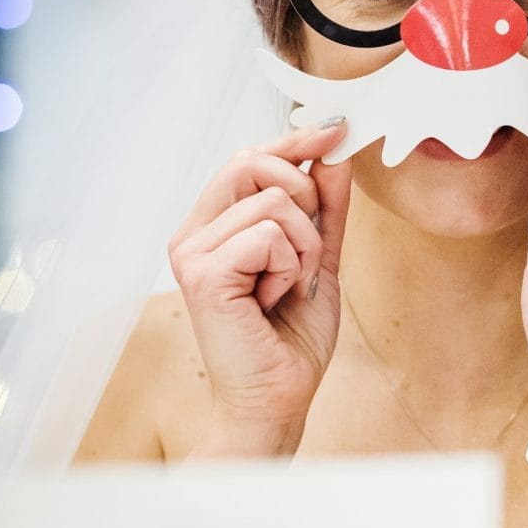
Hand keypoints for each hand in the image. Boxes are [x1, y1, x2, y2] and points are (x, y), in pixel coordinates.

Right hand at [168, 122, 351, 453]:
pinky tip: (274, 299)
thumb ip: (324, 207)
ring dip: (305, 247)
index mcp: (213, 226)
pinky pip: (269, 234)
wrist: (280, 397)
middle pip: (252, 162)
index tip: (335, 130)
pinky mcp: (202, 273)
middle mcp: (193, 234)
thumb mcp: (319, 256)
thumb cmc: (292, 337)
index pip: (247, 158)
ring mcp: (192, 252)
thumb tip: (334, 151)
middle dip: (303, 197)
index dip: (293, 142)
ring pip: (274, 201)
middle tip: (306, 252)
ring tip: (288, 287)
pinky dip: (291, 266)